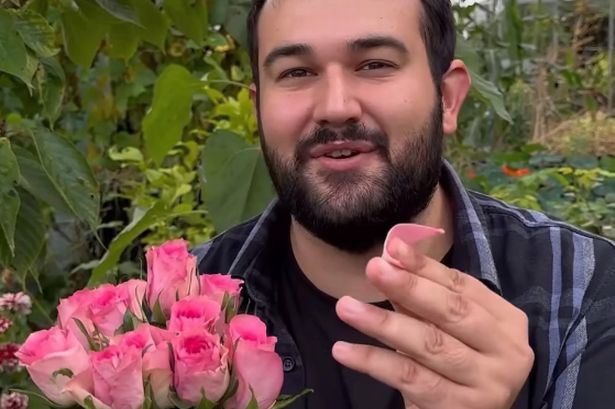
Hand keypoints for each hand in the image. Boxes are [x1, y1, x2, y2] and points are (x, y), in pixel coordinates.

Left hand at [332, 238, 533, 408]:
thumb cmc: (455, 366)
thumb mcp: (446, 328)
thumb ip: (421, 296)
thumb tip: (389, 257)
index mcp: (506, 321)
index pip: (462, 286)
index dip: (425, 266)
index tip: (392, 248)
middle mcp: (507, 352)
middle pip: (453, 311)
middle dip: (409, 287)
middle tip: (373, 269)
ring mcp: (488, 384)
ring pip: (430, 345)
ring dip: (384, 323)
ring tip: (346, 307)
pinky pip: (412, 379)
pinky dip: (375, 362)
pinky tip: (345, 350)